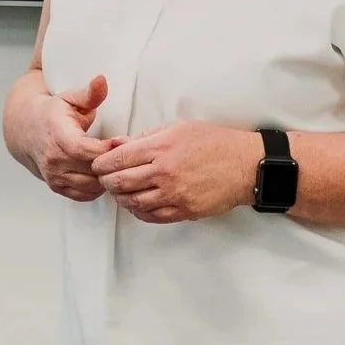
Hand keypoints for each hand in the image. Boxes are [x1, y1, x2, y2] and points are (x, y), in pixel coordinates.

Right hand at [32, 75, 120, 203]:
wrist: (27, 130)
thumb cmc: (53, 111)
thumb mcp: (70, 97)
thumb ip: (89, 93)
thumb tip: (101, 80)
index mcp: (57, 135)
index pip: (84, 150)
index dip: (106, 149)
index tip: (123, 140)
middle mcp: (53, 159)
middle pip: (91, 170)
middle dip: (112, 163)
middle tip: (129, 153)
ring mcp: (54, 176)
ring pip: (90, 186)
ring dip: (107, 176)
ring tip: (118, 163)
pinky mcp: (57, 187)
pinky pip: (84, 195)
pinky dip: (98, 188)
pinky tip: (105, 173)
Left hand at [92, 122, 260, 224]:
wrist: (245, 165)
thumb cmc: (214, 142)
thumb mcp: (179, 128)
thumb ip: (147, 137)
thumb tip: (119, 145)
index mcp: (161, 147)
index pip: (118, 159)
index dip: (102, 164)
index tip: (99, 165)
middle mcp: (164, 172)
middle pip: (120, 183)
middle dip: (106, 182)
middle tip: (105, 180)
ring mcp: (173, 194)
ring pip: (132, 202)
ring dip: (121, 198)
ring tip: (121, 191)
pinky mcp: (183, 211)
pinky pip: (151, 216)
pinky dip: (138, 211)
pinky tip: (138, 203)